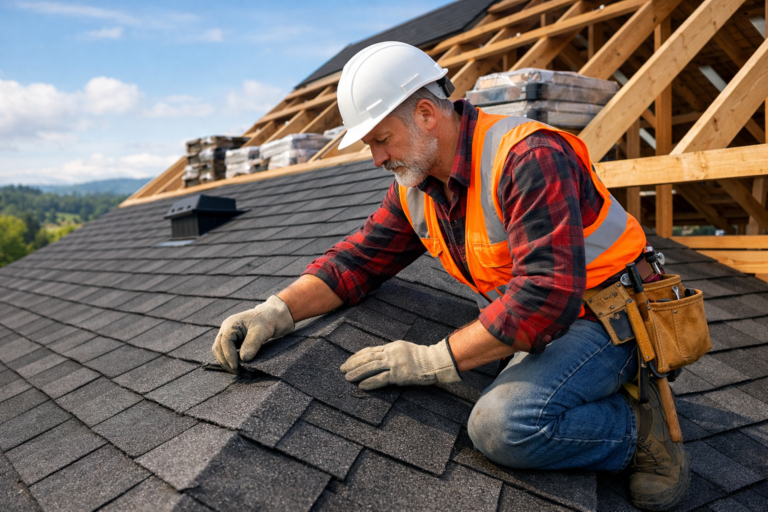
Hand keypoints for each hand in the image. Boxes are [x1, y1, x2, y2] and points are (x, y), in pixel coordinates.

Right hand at [212, 295, 293, 372]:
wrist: (274, 317)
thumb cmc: (268, 321)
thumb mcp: (262, 331)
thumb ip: (252, 343)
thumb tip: (243, 359)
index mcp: (231, 324)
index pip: (224, 342)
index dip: (229, 356)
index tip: (236, 367)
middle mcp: (227, 329)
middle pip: (218, 348)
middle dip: (226, 361)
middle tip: (237, 372)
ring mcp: (229, 335)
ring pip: (220, 351)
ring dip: (227, 362)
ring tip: (238, 371)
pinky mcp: (234, 341)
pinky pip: (227, 352)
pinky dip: (230, 360)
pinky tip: (239, 367)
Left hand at [340, 339, 460, 390]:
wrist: (434, 362)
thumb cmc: (420, 357)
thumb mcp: (403, 349)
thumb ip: (390, 352)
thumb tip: (377, 357)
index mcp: (391, 347)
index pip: (370, 350)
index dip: (357, 356)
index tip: (348, 361)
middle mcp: (390, 353)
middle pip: (367, 358)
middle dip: (353, 364)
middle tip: (342, 369)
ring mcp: (394, 363)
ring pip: (371, 367)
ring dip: (358, 373)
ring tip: (347, 378)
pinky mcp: (399, 374)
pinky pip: (381, 378)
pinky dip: (370, 382)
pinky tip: (361, 386)